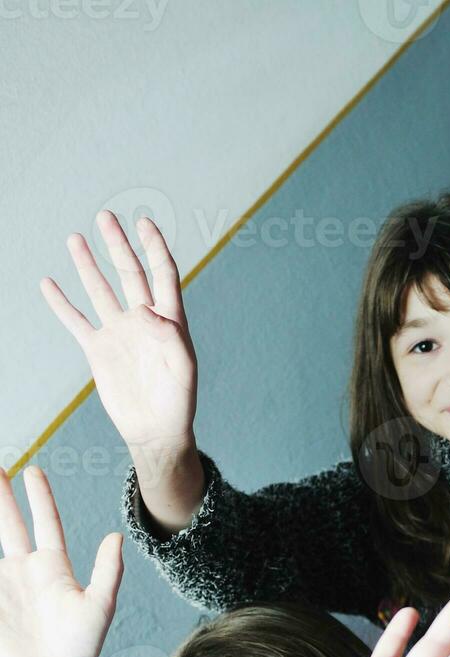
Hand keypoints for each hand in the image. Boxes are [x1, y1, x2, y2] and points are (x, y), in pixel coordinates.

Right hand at [0, 468, 122, 656]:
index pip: (45, 523)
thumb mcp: (98, 608)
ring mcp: (1, 585)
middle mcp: (23, 570)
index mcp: (52, 568)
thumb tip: (117, 537)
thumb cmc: (76, 648)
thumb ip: (108, 572)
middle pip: (9, 524)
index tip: (32, 471)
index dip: (40, 498)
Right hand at [41, 212, 196, 460]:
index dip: (154, 247)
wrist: (155, 430)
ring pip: (100, 289)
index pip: (162, 274)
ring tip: (75, 238)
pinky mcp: (98, 350)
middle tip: (105, 216)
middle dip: (118, 244)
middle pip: (129, 273)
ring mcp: (119, 332)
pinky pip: (76, 321)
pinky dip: (61, 304)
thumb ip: (170, 339)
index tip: (144, 223)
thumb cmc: (178, 402)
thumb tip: (145, 310)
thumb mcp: (183, 370)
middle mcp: (143, 320)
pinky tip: (48, 283)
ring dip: (88, 265)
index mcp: (170, 320)